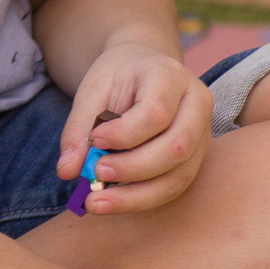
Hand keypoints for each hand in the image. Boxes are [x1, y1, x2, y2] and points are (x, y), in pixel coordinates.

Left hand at [58, 42, 210, 214]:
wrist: (140, 68)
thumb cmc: (116, 77)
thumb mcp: (92, 91)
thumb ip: (79, 129)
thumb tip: (67, 171)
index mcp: (170, 76)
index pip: (156, 112)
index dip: (124, 134)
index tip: (94, 140)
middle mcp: (196, 104)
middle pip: (176, 146)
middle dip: (133, 168)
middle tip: (96, 174)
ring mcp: (202, 133)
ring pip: (179, 175)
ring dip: (136, 195)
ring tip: (97, 200)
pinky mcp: (196, 157)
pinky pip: (175, 186)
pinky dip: (142, 198)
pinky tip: (114, 201)